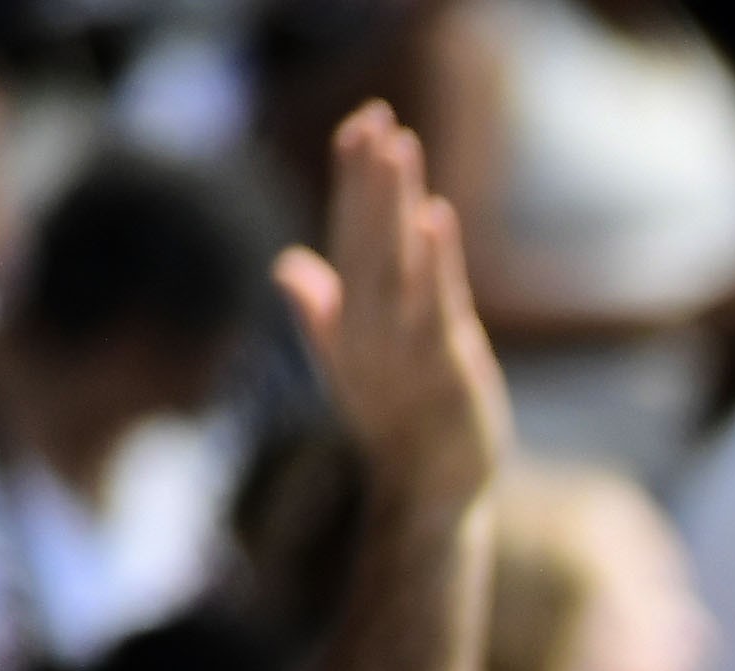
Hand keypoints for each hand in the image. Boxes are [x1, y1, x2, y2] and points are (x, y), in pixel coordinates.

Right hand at [278, 106, 503, 517]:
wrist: (427, 492)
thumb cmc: (394, 422)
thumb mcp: (350, 359)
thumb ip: (320, 308)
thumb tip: (289, 264)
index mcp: (348, 318)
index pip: (347, 234)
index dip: (352, 180)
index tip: (359, 123)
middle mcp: (367, 326)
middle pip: (365, 237)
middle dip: (367, 176)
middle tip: (374, 115)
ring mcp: (403, 347)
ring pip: (394, 261)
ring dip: (394, 202)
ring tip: (399, 146)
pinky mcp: (445, 368)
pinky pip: (435, 307)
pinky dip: (433, 262)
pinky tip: (435, 217)